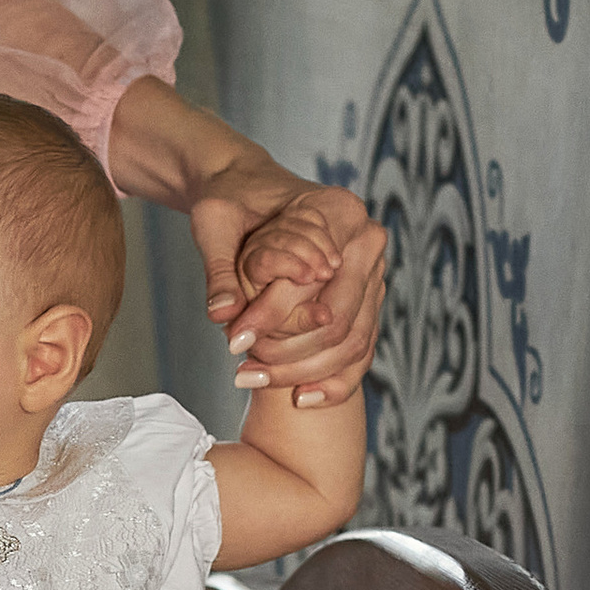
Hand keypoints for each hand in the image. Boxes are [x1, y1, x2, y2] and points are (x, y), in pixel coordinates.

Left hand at [206, 175, 385, 408]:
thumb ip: (220, 269)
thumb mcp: (215, 224)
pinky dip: (333, 380)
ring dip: (305, 371)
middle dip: (289, 354)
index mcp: (340, 212)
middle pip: (340, 320)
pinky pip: (360, 351)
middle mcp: (367, 242)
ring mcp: (374, 274)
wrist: (250, 191)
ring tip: (254, 381)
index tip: (232, 343)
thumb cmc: (233, 200)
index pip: (314, 282)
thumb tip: (221, 316)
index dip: (273, 317)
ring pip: (353, 343)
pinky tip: (300, 398)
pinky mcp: (368, 300)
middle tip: (242, 372)